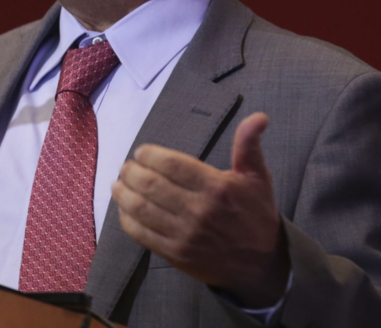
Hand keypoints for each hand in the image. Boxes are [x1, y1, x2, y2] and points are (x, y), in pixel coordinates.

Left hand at [111, 112, 288, 306]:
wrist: (262, 264)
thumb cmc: (256, 215)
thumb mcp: (257, 177)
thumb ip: (249, 145)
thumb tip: (258, 116)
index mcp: (217, 188)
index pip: (172, 165)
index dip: (150, 155)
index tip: (141, 152)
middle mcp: (198, 211)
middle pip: (151, 184)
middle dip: (131, 171)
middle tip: (126, 167)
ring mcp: (185, 235)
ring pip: (141, 209)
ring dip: (123, 193)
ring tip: (118, 184)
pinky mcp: (175, 255)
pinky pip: (142, 234)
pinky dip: (127, 219)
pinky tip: (124, 209)